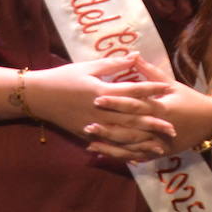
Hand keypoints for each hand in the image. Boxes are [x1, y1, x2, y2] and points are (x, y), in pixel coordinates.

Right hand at [23, 54, 175, 160]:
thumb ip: (113, 63)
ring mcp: (94, 125)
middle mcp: (101, 110)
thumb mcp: (88, 67)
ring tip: (160, 146)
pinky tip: (136, 155)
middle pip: (132, 119)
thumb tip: (135, 55)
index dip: (152, 89)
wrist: (39, 96)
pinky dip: (124, 151)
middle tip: (173, 128)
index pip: (133, 90)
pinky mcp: (87, 135)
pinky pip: (109, 146)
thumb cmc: (64, 77)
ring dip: (143, 141)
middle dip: (154, 123)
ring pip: (123, 136)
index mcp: (102, 90)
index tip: (169, 89)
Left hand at [90, 55, 211, 156]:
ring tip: (90, 142)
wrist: (210, 123)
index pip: (136, 105)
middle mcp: (159, 128)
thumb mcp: (172, 84)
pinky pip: (137, 156)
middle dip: (108, 128)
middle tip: (87, 124)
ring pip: (131, 147)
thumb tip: (133, 55)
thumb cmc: (190, 99)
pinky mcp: (160, 154)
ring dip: (110, 146)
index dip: (116, 102)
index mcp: (162, 108)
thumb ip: (150, 72)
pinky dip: (121, 156)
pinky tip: (105, 155)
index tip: (97, 98)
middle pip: (130, 129)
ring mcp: (160, 144)